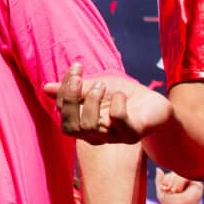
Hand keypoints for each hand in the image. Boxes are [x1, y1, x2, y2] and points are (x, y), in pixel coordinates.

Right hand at [44, 62, 172, 145]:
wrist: (157, 106)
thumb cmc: (125, 96)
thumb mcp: (98, 86)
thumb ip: (76, 89)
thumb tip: (46, 88)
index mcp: (84, 122)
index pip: (62, 112)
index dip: (64, 89)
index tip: (77, 67)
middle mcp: (96, 134)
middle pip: (69, 128)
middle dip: (71, 99)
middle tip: (82, 79)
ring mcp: (114, 137)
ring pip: (89, 126)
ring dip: (92, 100)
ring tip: (103, 85)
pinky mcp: (132, 134)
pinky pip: (117, 121)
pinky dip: (116, 104)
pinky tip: (120, 96)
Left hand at [155, 169, 203, 203]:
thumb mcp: (161, 193)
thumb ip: (158, 180)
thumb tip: (158, 169)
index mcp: (177, 183)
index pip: (169, 174)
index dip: (165, 180)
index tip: (164, 189)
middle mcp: (184, 181)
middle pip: (173, 172)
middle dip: (169, 181)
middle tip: (170, 191)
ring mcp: (191, 182)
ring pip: (179, 173)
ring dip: (174, 183)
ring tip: (175, 191)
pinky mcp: (197, 183)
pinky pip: (185, 176)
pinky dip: (179, 182)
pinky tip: (179, 190)